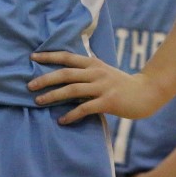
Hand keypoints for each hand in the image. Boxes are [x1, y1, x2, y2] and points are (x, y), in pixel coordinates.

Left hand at [27, 51, 168, 124]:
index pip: (67, 57)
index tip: (32, 57)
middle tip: (29, 85)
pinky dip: (72, 114)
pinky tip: (62, 120)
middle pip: (66, 73)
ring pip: (72, 90)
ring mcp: (102, 87)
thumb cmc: (122, 83)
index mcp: (93, 63)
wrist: (146, 92)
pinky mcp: (108, 102)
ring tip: (39, 101)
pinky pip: (85, 108)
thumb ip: (87, 69)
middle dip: (45, 78)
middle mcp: (96, 72)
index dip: (49, 56)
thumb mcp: (103, 70)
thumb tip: (68, 67)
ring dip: (53, 96)